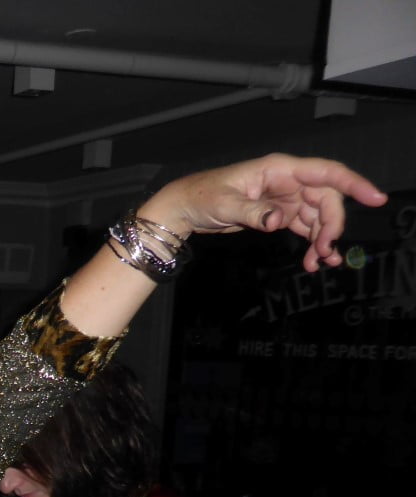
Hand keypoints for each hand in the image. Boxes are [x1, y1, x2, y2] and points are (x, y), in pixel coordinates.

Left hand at [139, 154, 386, 271]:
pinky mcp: (278, 213)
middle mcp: (287, 181)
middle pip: (326, 199)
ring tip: (320, 262)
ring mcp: (284, 198)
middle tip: (326, 251)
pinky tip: (313, 260)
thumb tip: (279, 220)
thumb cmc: (202, 196)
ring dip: (323, 239)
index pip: (325, 173)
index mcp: (279, 170)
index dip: (353, 184)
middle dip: (332, 225)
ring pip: (317, 216)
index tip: (374, 199)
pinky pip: (304, 226)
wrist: (185, 207)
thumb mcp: (225, 205)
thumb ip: (253, 212)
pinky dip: (311, 242)